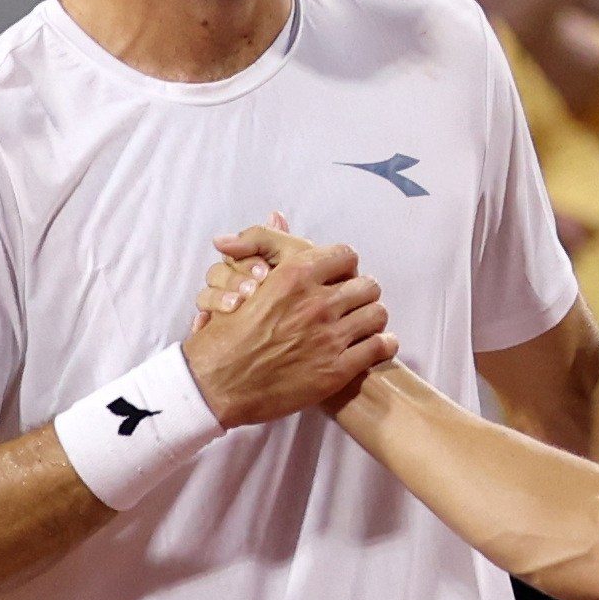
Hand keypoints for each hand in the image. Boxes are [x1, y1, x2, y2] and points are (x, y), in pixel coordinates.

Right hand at [183, 220, 391, 423]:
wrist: (215, 385)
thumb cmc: (225, 333)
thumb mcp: (238, 278)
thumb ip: (263, 243)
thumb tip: (278, 214)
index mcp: (295, 276)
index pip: (346, 255)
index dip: (344, 268)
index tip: (337, 279)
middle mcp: (316, 303)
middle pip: (367, 285)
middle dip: (360, 293)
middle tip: (350, 305)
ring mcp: (328, 337)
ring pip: (377, 314)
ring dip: (372, 318)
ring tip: (361, 325)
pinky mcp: (336, 370)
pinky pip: (379, 347)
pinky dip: (382, 345)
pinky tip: (374, 346)